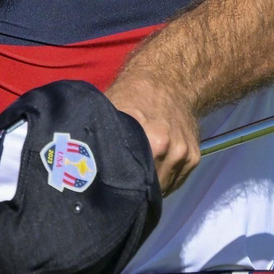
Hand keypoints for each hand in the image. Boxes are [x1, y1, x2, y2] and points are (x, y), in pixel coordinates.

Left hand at [106, 70, 200, 194]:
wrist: (170, 81)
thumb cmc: (133, 94)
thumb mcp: (110, 109)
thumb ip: (100, 137)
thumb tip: (79, 163)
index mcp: (148, 138)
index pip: (131, 183)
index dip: (118, 190)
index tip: (107, 192)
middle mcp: (169, 149)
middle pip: (147, 189)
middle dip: (133, 191)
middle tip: (118, 189)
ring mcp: (183, 154)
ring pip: (163, 188)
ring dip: (149, 188)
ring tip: (135, 179)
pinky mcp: (193, 158)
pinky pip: (176, 182)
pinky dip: (163, 180)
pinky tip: (151, 171)